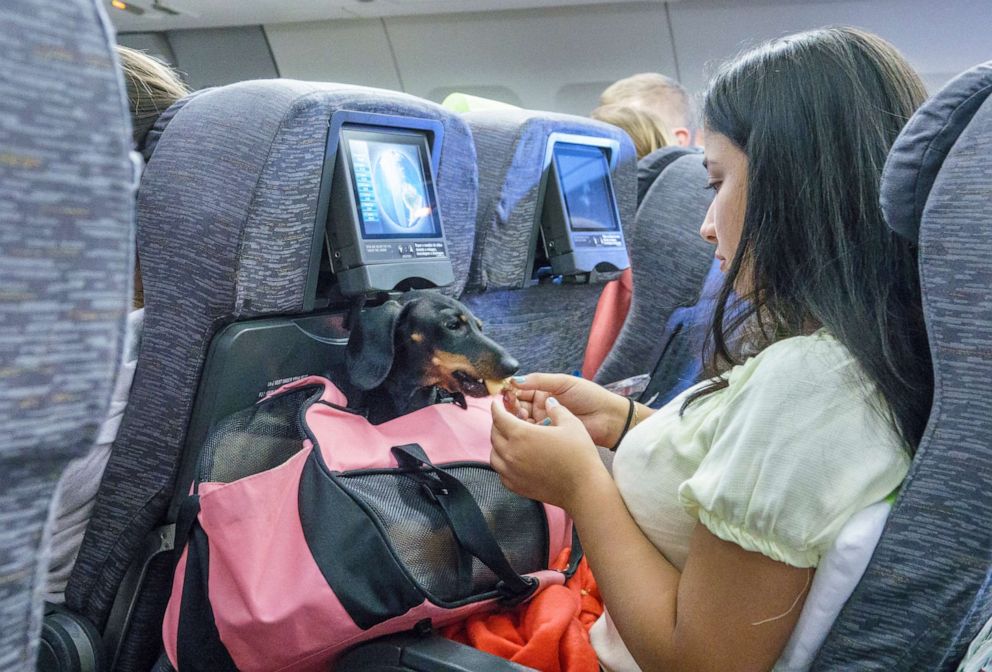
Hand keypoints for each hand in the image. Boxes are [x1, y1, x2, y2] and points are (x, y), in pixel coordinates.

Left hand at [490, 395, 609, 511]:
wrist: (583, 488)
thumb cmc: (579, 455)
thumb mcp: (571, 424)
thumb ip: (556, 409)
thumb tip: (549, 401)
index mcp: (521, 434)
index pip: (499, 417)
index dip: (496, 408)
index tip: (497, 404)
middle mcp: (511, 453)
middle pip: (494, 434)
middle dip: (498, 423)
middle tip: (506, 419)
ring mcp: (511, 472)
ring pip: (494, 454)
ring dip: (498, 443)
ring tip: (508, 439)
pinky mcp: (516, 486)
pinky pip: (500, 472)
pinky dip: (503, 462)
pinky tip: (513, 459)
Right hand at [502, 373, 630, 447]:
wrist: (608, 418)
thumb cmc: (589, 396)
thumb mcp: (563, 382)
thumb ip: (539, 380)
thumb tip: (515, 380)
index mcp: (544, 392)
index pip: (521, 390)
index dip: (511, 391)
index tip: (504, 392)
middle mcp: (541, 407)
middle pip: (518, 406)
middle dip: (512, 406)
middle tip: (512, 405)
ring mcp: (544, 422)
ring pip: (522, 421)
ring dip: (518, 418)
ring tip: (522, 416)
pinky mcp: (549, 436)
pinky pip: (532, 434)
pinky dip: (526, 431)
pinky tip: (527, 427)